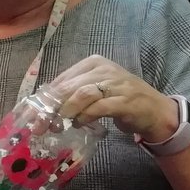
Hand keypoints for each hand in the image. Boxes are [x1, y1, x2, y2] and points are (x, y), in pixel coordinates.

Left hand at [48, 55, 178, 142]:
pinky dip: (85, 117)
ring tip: (60, 125)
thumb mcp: (94, 90)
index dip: (46, 98)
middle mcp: (104, 70)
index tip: (34, 115)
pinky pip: (99, 108)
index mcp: (93, 63)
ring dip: (67, 111)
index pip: (62, 79)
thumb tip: (43, 107)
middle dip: (52, 107)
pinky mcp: (125, 100)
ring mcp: (116, 83)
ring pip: (82, 95)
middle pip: (69, 87)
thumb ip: (72, 93)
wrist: (155, 109)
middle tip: (42, 125)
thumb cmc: (119, 99)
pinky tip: (79, 124)